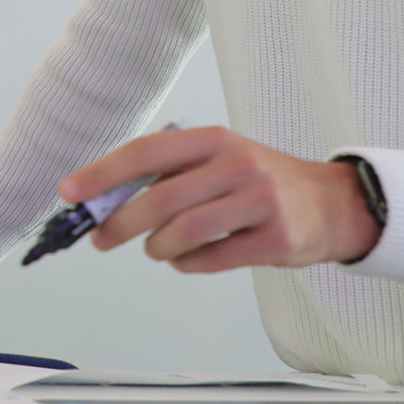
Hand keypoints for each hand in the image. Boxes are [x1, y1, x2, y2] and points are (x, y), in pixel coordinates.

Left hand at [63, 126, 379, 271]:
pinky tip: (188, 258)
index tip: (70, 192)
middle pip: (160, 200)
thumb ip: (170, 173)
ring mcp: (260, 201)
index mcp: (214, 139)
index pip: (147, 152)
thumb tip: (105, 198)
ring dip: (158, 248)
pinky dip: (188, 264)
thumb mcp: (218, 159)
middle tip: (101, 238)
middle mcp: (237, 164)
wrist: (333, 203)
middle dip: (121, 223)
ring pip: (183, 233)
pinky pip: (211, 259)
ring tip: (158, 249)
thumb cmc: (258, 181)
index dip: (103, 173)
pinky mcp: (276, 239)